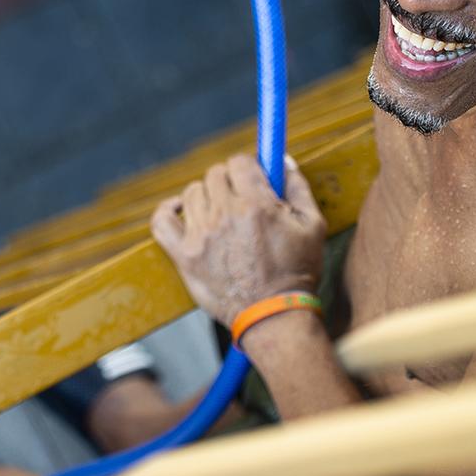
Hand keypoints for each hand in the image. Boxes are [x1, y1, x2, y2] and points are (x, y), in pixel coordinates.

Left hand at [151, 154, 326, 327]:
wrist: (273, 317)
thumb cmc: (295, 273)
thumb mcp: (313, 226)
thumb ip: (297, 186)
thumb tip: (282, 159)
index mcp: (256, 204)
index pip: (240, 162)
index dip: (248, 168)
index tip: (253, 180)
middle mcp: (224, 215)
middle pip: (215, 174)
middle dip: (230, 182)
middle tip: (241, 200)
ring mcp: (200, 235)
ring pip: (193, 193)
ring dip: (206, 198)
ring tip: (221, 215)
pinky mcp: (183, 256)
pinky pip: (162, 220)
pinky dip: (169, 211)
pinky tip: (182, 211)